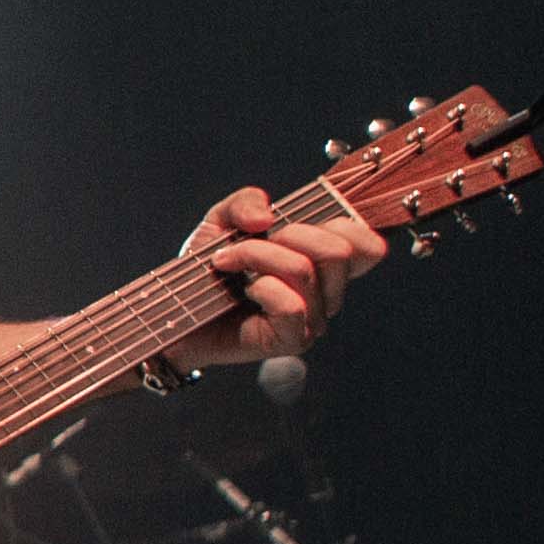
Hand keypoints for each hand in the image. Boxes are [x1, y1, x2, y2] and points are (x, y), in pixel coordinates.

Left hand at [173, 184, 385, 366]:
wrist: (174, 313)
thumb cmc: (204, 271)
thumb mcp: (221, 221)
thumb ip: (246, 202)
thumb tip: (267, 217)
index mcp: (323, 265)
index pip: (369, 246)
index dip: (346, 225)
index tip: (294, 223)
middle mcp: (326, 293)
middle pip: (338, 250)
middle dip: (287, 234)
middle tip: (247, 243)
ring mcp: (313, 319)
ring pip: (304, 270)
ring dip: (256, 255)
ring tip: (227, 263)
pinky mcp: (292, 340)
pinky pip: (292, 305)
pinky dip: (261, 287)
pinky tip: (242, 292)